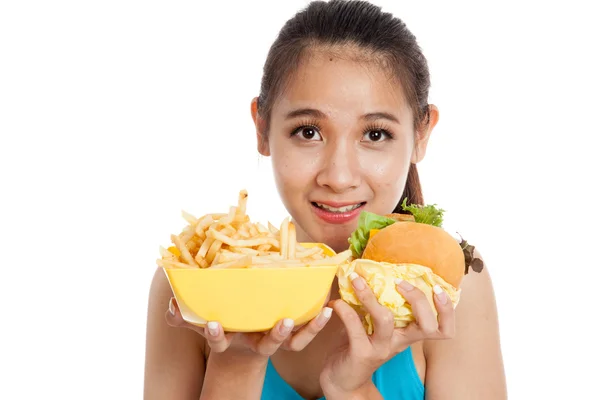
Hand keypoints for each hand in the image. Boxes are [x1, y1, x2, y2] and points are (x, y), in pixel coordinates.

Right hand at [166, 297, 332, 356]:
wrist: (244, 346)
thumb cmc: (224, 327)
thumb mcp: (202, 324)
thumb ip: (185, 318)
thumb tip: (169, 306)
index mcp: (233, 341)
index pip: (221, 340)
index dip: (216, 335)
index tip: (212, 324)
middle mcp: (256, 344)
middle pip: (266, 346)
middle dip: (275, 336)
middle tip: (283, 323)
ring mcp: (275, 342)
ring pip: (290, 342)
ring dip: (300, 330)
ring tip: (307, 315)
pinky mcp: (290, 337)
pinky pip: (305, 335)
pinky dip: (316, 324)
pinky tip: (326, 308)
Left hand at [320, 272, 454, 396]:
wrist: (342, 380)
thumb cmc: (360, 346)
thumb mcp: (375, 325)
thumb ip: (380, 303)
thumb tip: (373, 269)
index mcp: (407, 335)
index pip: (442, 329)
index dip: (447, 311)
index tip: (437, 287)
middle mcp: (399, 342)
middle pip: (426, 325)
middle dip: (418, 299)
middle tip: (399, 281)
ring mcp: (381, 348)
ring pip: (385, 319)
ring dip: (369, 296)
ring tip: (357, 280)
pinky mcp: (361, 353)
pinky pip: (355, 327)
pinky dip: (344, 310)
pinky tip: (336, 303)